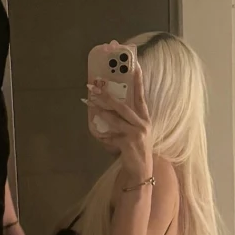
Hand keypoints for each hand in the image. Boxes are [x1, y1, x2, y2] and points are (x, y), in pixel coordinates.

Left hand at [87, 60, 152, 183]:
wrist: (141, 169)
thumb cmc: (135, 146)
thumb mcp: (134, 129)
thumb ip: (124, 118)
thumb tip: (104, 106)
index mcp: (144, 117)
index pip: (141, 95)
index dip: (138, 81)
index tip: (135, 65)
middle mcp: (142, 123)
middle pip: (122, 106)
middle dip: (107, 96)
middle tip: (94, 88)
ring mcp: (136, 133)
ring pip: (115, 120)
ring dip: (101, 112)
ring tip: (91, 105)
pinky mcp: (128, 144)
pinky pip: (110, 137)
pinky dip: (103, 136)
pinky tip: (99, 136)